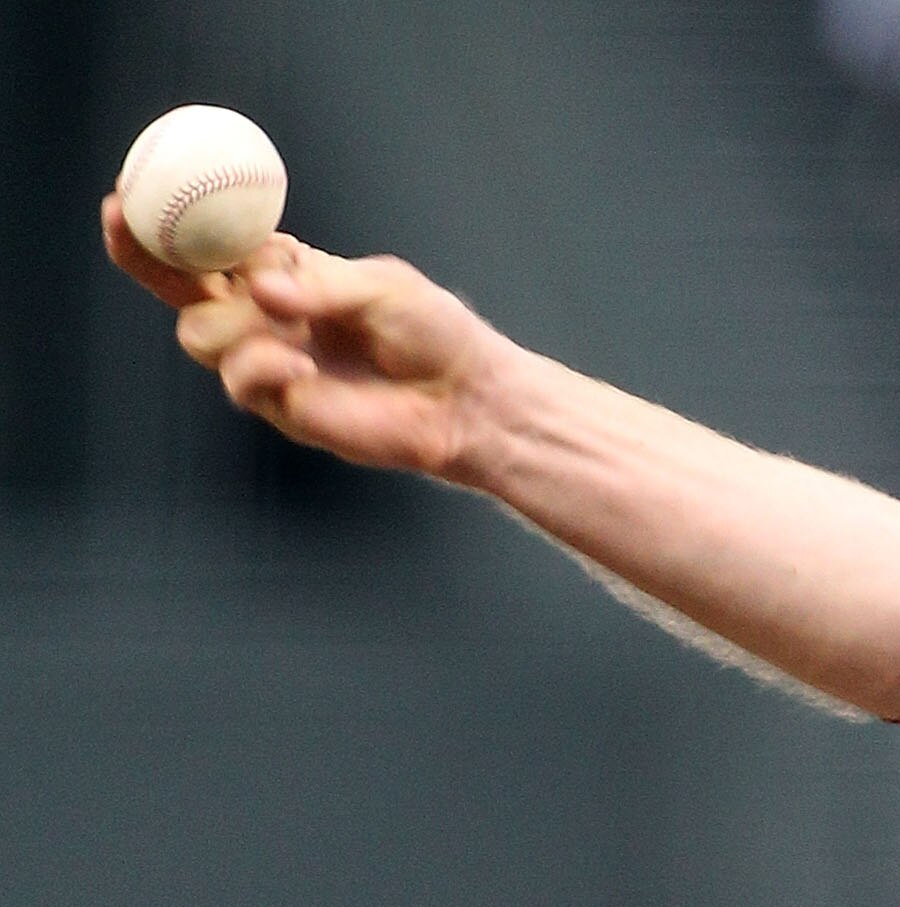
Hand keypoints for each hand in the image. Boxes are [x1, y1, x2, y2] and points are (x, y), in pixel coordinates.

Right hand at [105, 193, 509, 480]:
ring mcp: (266, 360)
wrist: (465, 397)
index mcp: (280, 271)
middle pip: (176, 287)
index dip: (159, 224)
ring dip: (233, 322)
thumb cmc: (432, 331)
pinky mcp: (281, 406)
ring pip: (199, 334)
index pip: (206, 244)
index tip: (123, 198)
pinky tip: (300, 365)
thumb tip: (257, 286)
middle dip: (148, 258)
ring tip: (289, 325)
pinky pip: (240, 382)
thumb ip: (317, 284)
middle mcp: (263, 313)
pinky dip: (260, 365)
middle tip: (136, 233)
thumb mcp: (380, 288)